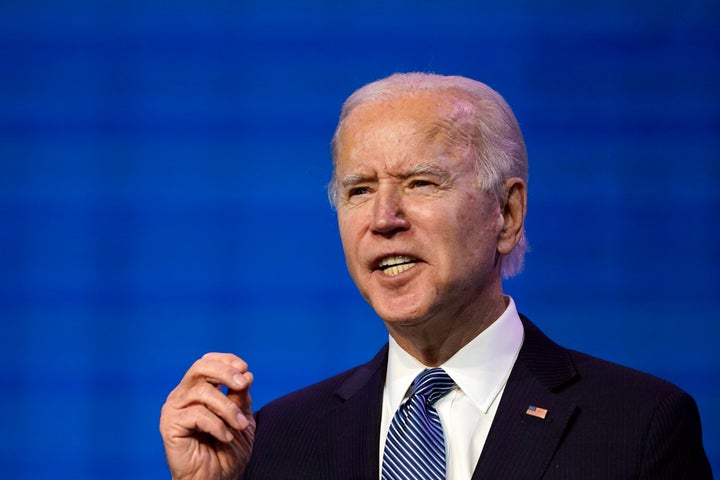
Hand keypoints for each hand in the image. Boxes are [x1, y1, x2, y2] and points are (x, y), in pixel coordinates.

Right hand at [159, 353, 255, 479]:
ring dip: (228, 408)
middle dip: (225, 372)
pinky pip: (197, 414)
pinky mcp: (169, 425)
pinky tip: (226, 437)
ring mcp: (174, 409)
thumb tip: (246, 374)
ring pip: (203, 392)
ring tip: (240, 425)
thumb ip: (241, 396)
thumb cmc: (227, 450)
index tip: (245, 369)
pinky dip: (217, 425)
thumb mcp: (242, 418)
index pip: (207, 362)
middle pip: (200, 368)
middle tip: (243, 383)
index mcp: (198, 389)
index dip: (226, 360)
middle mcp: (183, 395)